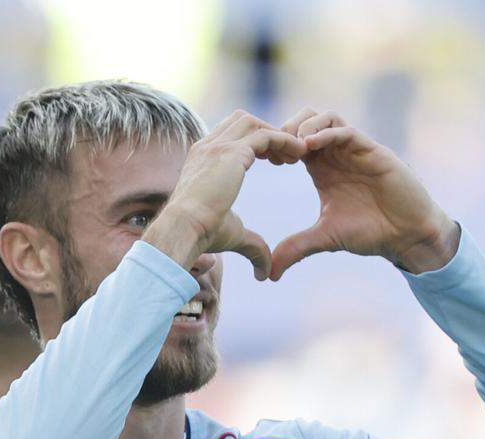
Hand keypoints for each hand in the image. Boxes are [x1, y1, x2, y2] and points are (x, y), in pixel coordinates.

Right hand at [142, 111, 306, 279]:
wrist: (184, 230)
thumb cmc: (202, 235)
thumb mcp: (232, 235)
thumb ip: (252, 245)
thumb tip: (263, 272)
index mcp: (202, 159)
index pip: (230, 136)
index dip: (255, 144)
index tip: (274, 161)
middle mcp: (207, 146)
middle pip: (242, 121)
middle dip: (267, 132)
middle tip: (287, 156)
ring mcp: (218, 146)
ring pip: (255, 124)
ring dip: (278, 134)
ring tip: (298, 153)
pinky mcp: (232, 152)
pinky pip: (266, 135)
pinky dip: (285, 141)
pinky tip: (300, 155)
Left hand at [268, 109, 459, 279]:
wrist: (406, 234)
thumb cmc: (370, 232)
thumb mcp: (325, 238)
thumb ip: (296, 248)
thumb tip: (268, 273)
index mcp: (322, 168)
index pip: (293, 141)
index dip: (275, 145)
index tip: (260, 160)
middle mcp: (336, 154)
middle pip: (305, 120)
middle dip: (285, 130)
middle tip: (274, 151)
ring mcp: (354, 150)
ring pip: (325, 118)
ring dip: (304, 126)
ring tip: (292, 149)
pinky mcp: (372, 150)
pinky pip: (345, 131)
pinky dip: (325, 133)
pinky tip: (309, 147)